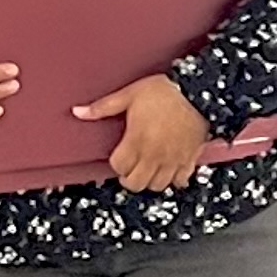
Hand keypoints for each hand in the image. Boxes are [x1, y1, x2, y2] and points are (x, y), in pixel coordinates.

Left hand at [78, 73, 210, 190]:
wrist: (199, 91)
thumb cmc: (163, 92)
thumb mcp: (129, 94)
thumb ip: (102, 107)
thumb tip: (77, 112)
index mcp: (136, 141)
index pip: (119, 167)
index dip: (116, 164)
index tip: (118, 156)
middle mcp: (154, 155)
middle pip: (136, 184)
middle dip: (129, 178)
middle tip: (130, 167)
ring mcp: (173, 159)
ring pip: (157, 185)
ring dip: (149, 180)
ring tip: (147, 167)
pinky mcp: (190, 159)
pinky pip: (181, 181)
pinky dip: (173, 179)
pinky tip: (168, 168)